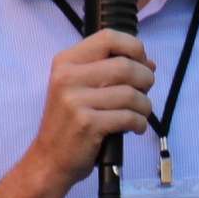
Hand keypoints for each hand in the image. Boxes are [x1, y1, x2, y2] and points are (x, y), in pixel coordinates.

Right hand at [27, 30, 154, 184]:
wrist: (49, 160)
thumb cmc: (70, 124)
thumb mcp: (79, 89)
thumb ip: (110, 72)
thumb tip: (149, 63)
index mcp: (66, 62)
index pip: (108, 38)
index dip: (134, 47)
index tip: (142, 62)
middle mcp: (67, 77)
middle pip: (125, 66)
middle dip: (146, 79)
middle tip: (145, 93)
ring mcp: (76, 101)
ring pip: (130, 93)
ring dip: (144, 105)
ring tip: (140, 114)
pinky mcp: (87, 124)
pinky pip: (128, 117)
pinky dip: (139, 123)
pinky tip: (135, 127)